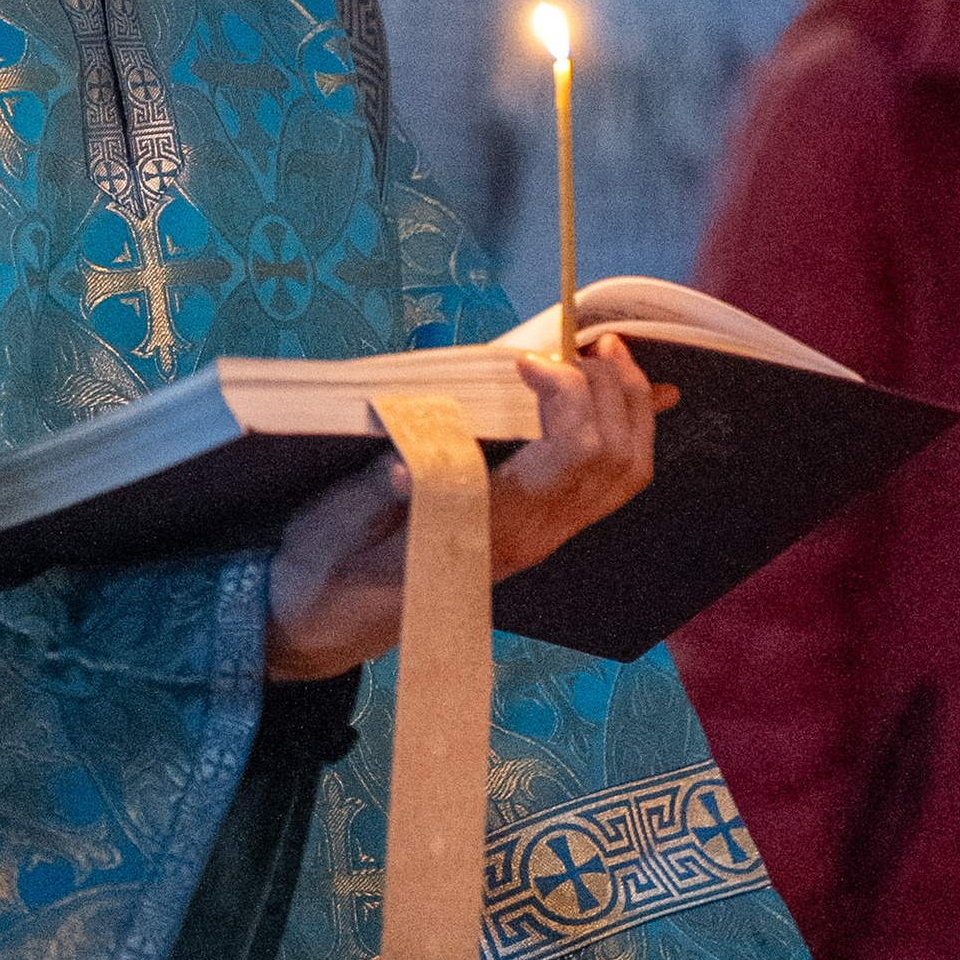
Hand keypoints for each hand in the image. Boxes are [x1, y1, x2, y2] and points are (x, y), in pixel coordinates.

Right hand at [265, 335, 673, 681]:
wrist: (331, 615)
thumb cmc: (332, 565)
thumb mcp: (341, 525)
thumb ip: (375, 497)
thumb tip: (401, 468)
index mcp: (490, 531)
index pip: (570, 457)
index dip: (565, 394)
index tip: (524, 359)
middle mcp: (532, 536)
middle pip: (614, 460)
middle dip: (612, 390)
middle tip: (583, 344)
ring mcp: (543, 536)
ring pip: (625, 474)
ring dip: (628, 407)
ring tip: (606, 356)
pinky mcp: (540, 528)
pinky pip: (608, 484)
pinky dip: (626, 431)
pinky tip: (622, 394)